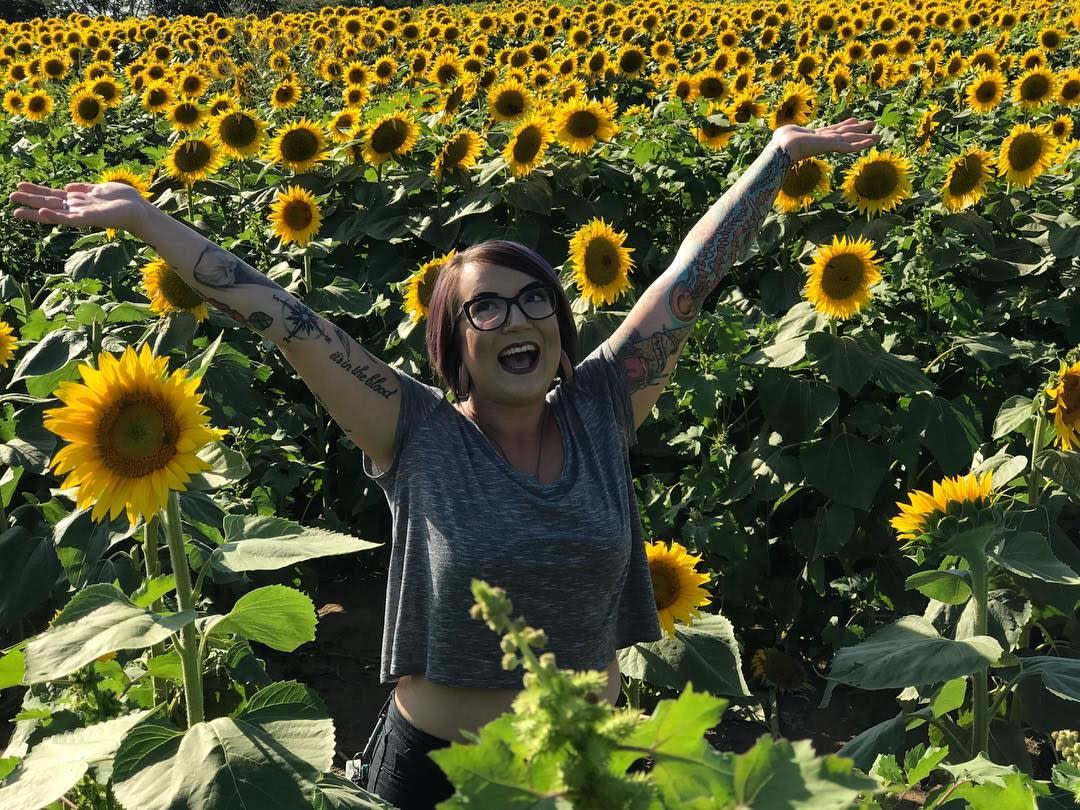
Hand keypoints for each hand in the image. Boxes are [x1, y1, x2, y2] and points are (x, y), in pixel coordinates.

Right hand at [9, 181, 151, 235]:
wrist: (139, 210)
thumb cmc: (122, 199)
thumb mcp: (99, 188)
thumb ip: (83, 188)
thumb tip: (67, 187)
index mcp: (78, 200)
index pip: (52, 195)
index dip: (36, 191)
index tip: (19, 186)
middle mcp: (76, 208)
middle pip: (48, 203)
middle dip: (29, 200)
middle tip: (10, 197)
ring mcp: (81, 214)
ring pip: (54, 212)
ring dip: (35, 211)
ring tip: (17, 210)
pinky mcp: (89, 219)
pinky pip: (69, 219)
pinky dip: (57, 216)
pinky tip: (44, 212)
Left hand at [771, 118, 880, 163]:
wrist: (784, 146)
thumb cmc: (781, 140)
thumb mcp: (787, 132)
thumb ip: (790, 132)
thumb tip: (781, 132)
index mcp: (816, 135)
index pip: (834, 129)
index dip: (845, 124)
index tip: (854, 120)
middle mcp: (825, 139)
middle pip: (846, 133)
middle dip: (859, 130)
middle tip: (871, 125)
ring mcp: (829, 142)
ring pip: (851, 139)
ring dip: (864, 137)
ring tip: (877, 136)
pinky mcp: (831, 145)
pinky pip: (850, 146)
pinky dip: (861, 144)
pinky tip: (871, 141)